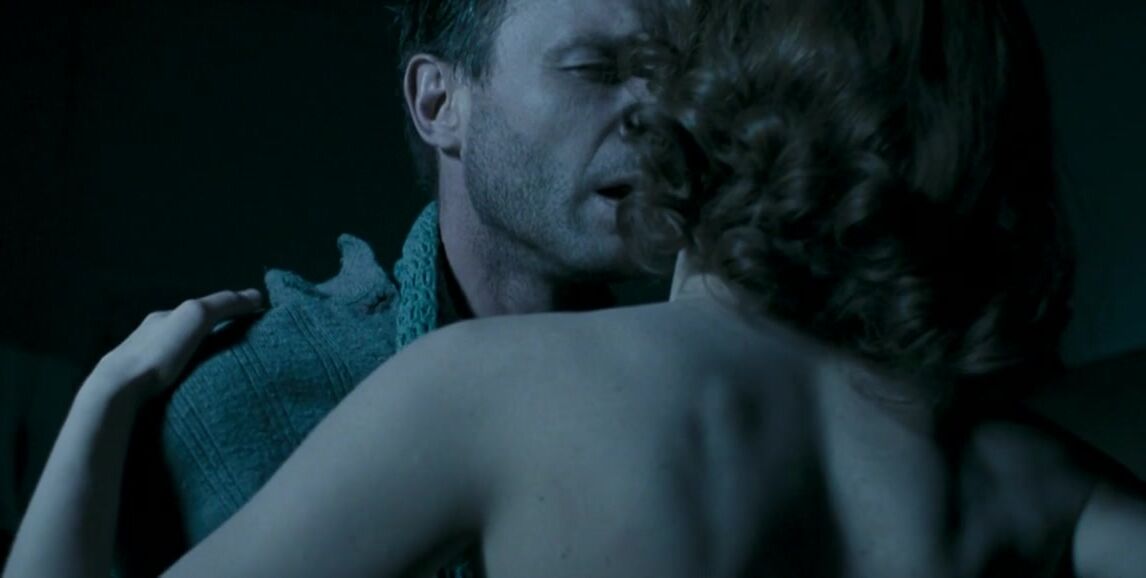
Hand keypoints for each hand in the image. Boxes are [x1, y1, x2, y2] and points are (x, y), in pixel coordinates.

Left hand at [85, 289, 263, 404]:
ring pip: (173, 354)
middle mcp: (150, 335)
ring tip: (216, 371)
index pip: (200, 309)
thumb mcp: (196, 317)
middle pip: (185, 331)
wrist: (117, 388)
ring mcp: (140, 360)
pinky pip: (164, 376)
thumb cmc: (158, 350)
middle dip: (209, 334)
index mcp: (163, 317)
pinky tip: (188, 387)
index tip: (249, 321)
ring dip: (193, 358)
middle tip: (236, 347)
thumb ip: (224, 304)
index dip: (225, 311)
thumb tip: (257, 295)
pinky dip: (180, 376)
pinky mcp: (136, 386)